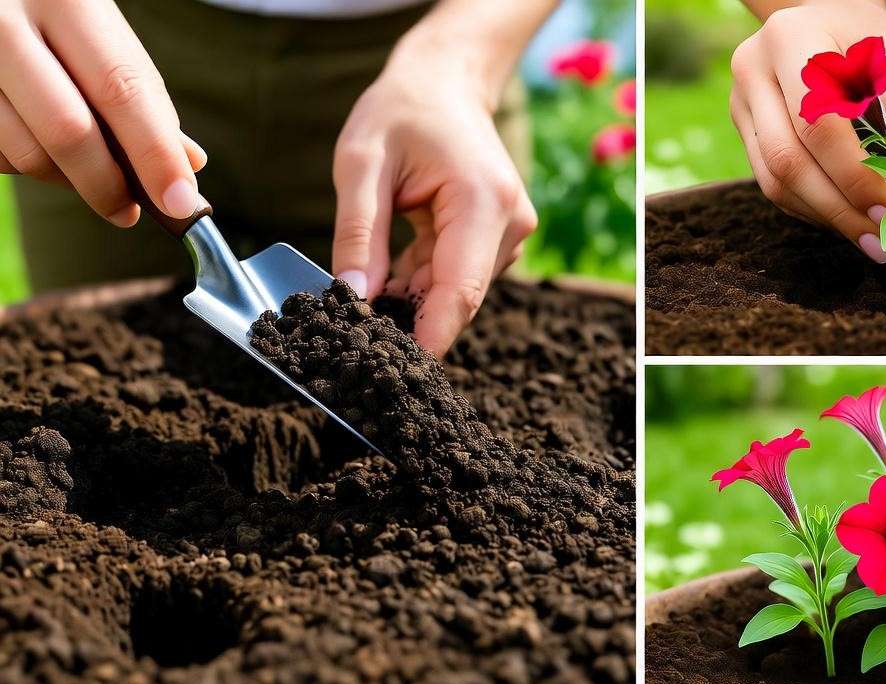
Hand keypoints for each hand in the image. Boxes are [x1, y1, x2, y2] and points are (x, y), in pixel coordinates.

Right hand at [0, 0, 204, 224]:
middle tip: (128, 211)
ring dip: (66, 179)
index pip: (122, 91)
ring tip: (86, 170)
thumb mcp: (101, 33)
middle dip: (107, 185)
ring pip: (24, 152)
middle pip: (67, 130)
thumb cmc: (53, 14)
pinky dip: (27, 164)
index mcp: (68, 0)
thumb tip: (188, 165)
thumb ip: (139, 94)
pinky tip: (41, 144)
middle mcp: (7, 20)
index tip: (180, 203)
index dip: (155, 155)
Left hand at [330, 54, 535, 356]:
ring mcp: (511, 232)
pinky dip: (418, 284)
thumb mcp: (361, 164)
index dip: (428, 338)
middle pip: (458, 298)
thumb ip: (359, 233)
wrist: (444, 83)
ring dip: (409, 300)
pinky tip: (387, 274)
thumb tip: (352, 299)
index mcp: (482, 201)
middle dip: (407, 321)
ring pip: (455, 292)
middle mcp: (510, 222)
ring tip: (363, 291)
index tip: (395, 375)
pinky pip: (456, 278)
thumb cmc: (400, 113)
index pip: (459, 291)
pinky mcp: (500, 238)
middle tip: (352, 338)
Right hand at [729, 0, 885, 262]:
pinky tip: (844, 217)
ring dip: (824, 216)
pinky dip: (811, 207)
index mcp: (791, 40)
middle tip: (881, 242)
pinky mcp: (742, 127)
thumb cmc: (866, 37)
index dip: (855, 176)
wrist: (821, 15)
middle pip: (788, 160)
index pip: (819, 124)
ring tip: (868, 237)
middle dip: (838, 209)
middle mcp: (752, 70)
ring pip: (774, 180)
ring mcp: (739, 101)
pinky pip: (771, 182)